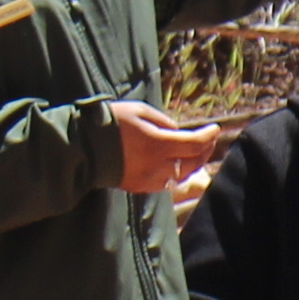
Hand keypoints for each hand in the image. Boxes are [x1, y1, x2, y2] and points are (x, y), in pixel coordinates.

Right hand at [109, 101, 231, 197]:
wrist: (83, 147)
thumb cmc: (111, 122)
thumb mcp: (140, 112)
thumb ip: (164, 123)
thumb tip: (178, 132)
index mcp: (157, 144)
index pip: (195, 144)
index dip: (208, 137)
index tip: (215, 129)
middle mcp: (157, 165)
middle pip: (194, 163)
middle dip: (205, 150)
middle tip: (208, 140)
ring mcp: (150, 179)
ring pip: (183, 175)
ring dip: (193, 163)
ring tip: (196, 151)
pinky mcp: (141, 187)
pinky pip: (168, 182)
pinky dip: (177, 172)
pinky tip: (177, 163)